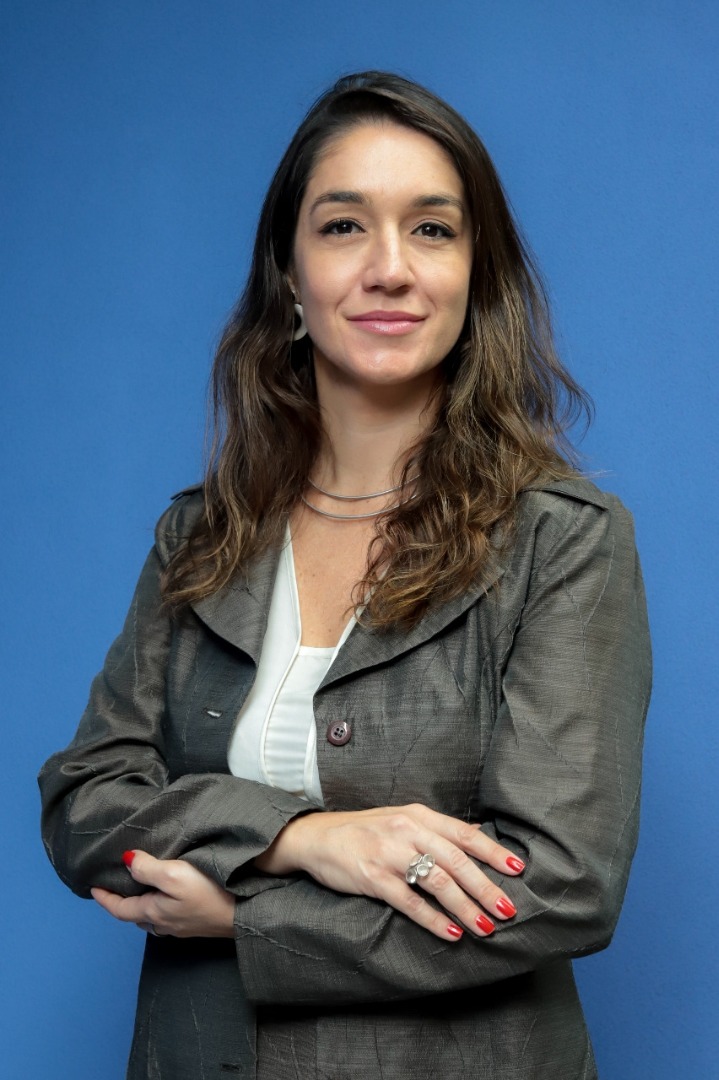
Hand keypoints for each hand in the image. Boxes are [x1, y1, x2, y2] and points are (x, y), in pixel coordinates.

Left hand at [91, 851, 234, 937]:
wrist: (246, 913)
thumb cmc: (208, 892)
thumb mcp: (174, 874)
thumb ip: (147, 868)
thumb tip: (126, 862)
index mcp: (154, 913)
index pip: (120, 909)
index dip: (105, 899)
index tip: (92, 888)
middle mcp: (164, 924)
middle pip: (136, 915)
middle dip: (123, 903)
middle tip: (116, 887)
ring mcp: (182, 927)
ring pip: (153, 918)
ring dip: (142, 905)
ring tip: (141, 890)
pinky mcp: (198, 924)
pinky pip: (169, 916)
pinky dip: (160, 906)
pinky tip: (169, 898)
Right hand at [255, 804, 524, 941]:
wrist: (316, 837)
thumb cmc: (365, 830)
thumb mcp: (402, 819)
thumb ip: (437, 829)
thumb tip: (477, 834)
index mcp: (418, 815)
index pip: (464, 833)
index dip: (493, 851)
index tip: (518, 869)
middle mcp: (407, 830)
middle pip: (456, 860)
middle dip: (485, 887)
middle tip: (508, 909)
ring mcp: (389, 853)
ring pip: (437, 881)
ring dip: (465, 906)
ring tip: (485, 926)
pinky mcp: (373, 877)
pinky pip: (409, 901)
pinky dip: (432, 919)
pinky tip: (450, 932)